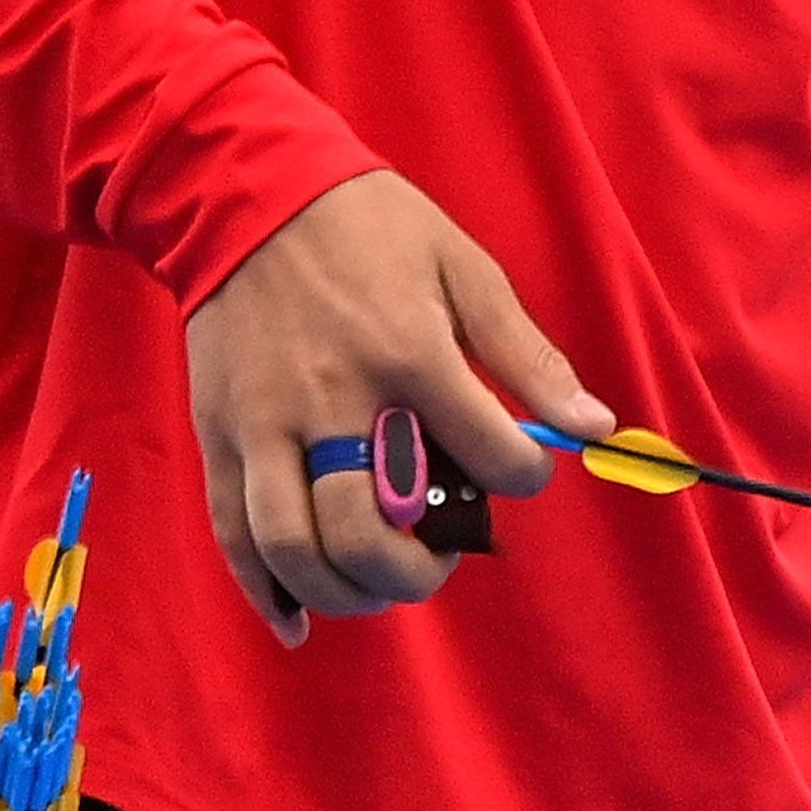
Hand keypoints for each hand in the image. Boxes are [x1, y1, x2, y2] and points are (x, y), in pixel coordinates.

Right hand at [183, 170, 615, 642]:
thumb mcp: (466, 269)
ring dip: (348, 590)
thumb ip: (528, 355)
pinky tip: (299, 620)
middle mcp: (335, 401)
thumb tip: (592, 425)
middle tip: (441, 559)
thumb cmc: (371, 228)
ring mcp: (265, 424)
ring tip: (382, 588)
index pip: (488, 457)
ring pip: (298, 545)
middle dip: (418, 569)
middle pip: (371, 529)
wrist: (245, 190)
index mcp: (410, 356)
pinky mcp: (218, 433)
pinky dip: (265, 590)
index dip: (523, 478)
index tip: (523, 471)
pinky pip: (233, 532)